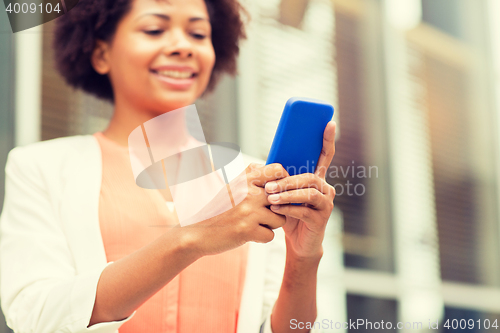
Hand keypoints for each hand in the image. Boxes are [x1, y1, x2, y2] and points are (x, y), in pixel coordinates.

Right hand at [181, 163, 288, 256]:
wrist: (195, 232)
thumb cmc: (218, 210)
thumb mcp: (232, 187)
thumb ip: (251, 176)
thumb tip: (272, 168)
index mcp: (245, 180)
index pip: (277, 170)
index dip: (284, 181)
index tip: (279, 191)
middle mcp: (248, 193)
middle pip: (283, 197)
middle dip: (277, 208)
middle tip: (264, 213)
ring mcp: (248, 212)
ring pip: (280, 219)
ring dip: (270, 225)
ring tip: (254, 224)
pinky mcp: (247, 230)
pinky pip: (270, 235)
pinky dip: (261, 238)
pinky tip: (248, 235)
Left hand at [265, 121, 335, 258]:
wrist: (297, 242)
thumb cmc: (289, 214)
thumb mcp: (283, 194)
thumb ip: (281, 179)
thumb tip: (268, 163)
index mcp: (317, 179)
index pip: (325, 156)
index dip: (328, 140)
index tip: (329, 123)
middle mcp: (326, 189)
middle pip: (309, 177)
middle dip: (287, 180)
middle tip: (268, 186)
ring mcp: (326, 204)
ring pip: (308, 193)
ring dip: (287, 194)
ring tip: (270, 198)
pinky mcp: (322, 219)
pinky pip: (305, 210)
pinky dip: (289, 209)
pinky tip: (276, 210)